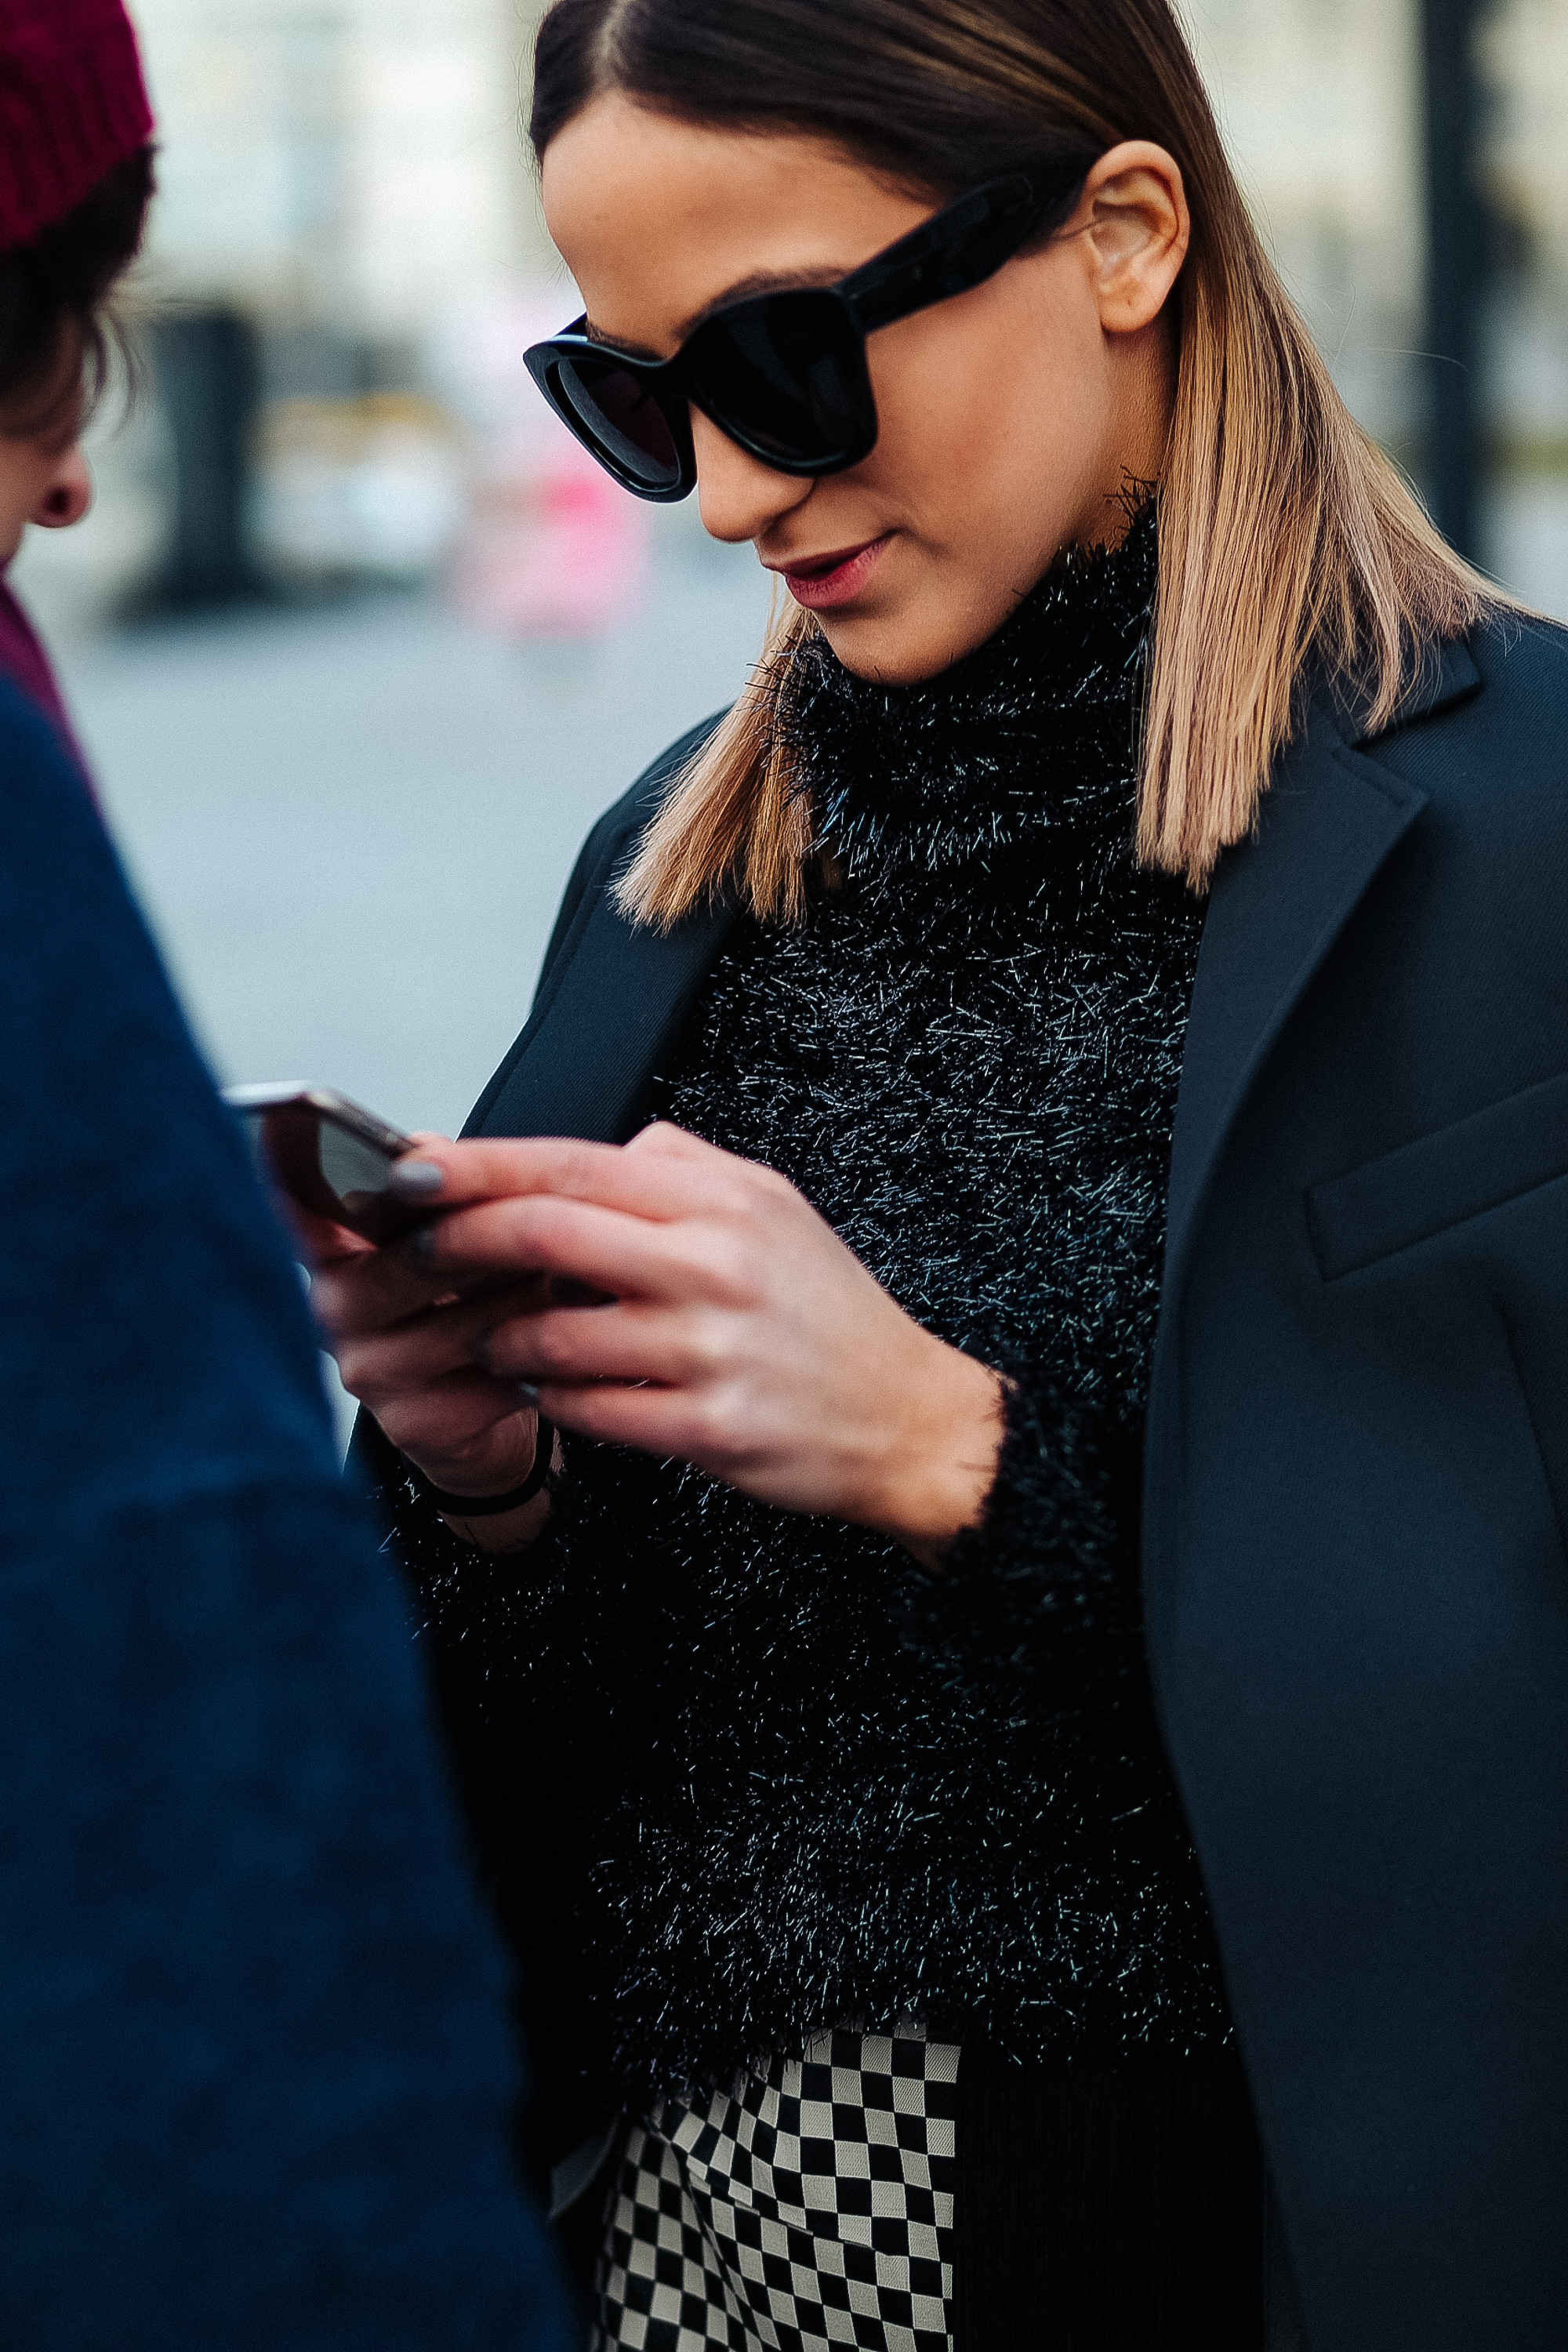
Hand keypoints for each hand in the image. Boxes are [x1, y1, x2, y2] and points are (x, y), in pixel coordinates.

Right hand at [285, 1158, 549, 1544]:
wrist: (478, 1419)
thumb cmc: (466, 1310)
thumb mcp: (449, 1240)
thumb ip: (438, 1191)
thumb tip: (429, 1148)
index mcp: (331, 1249)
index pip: (307, 1201)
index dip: (342, 1178)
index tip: (403, 1166)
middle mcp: (332, 1309)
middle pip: (423, 1258)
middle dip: (503, 1238)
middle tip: (568, 1218)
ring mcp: (369, 1370)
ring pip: (468, 1320)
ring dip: (536, 1297)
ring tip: (588, 1274)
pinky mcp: (415, 1422)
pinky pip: (495, 1377)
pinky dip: (547, 1356)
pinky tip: (581, 1339)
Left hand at [387, 1123, 1003, 1564]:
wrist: (907, 1417)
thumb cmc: (831, 1315)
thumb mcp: (774, 1205)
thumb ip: (682, 1164)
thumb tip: (593, 1151)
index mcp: (722, 1201)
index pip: (572, 1164)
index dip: (478, 1166)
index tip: (411, 1170)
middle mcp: (713, 1266)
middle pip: (545, 1235)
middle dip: (458, 1242)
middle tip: (417, 1251)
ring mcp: (710, 1351)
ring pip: (553, 1335)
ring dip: (502, 1338)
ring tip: (500, 1337)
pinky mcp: (709, 1429)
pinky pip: (589, 1410)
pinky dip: (554, 1398)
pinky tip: (557, 1390)